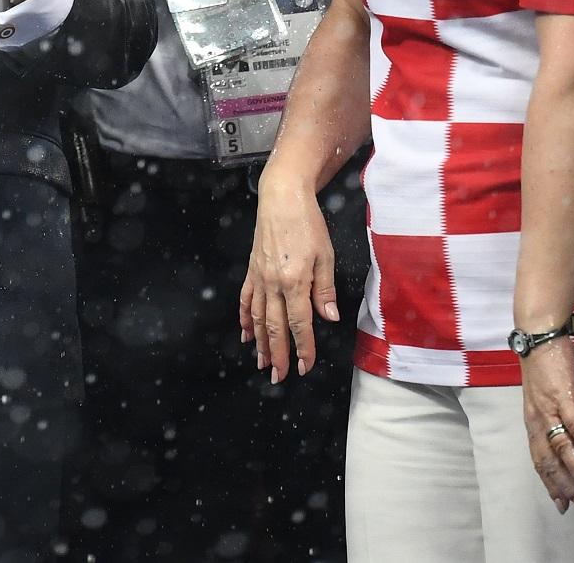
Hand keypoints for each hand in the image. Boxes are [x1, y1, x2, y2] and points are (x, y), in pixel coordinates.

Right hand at [238, 170, 340, 382]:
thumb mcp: (325, 256)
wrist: (281, 198)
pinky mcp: (252, 270)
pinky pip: (246, 299)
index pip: (299, 324)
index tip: (305, 367)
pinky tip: (246, 332)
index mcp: (294, 282)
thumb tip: (328, 318)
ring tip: (261, 362)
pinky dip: (245, 318)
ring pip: (258, 318)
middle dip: (277, 354)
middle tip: (278, 376)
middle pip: (275, 327)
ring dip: (260, 342)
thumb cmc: (307, 224)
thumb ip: (325, 289)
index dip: (303, 348)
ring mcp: (259, 278)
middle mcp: (273, 284)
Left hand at [522, 340, 573, 513]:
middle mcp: (537, 418)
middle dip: (565, 484)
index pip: (540, 460)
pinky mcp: (563, 394)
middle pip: (549, 458)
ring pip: (560, 443)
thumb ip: (555, 422)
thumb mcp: (546, 400)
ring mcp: (549, 406)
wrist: (536, 336)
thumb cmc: (543, 367)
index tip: (563, 505)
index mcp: (533, 422)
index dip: (551, 483)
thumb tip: (571, 444)